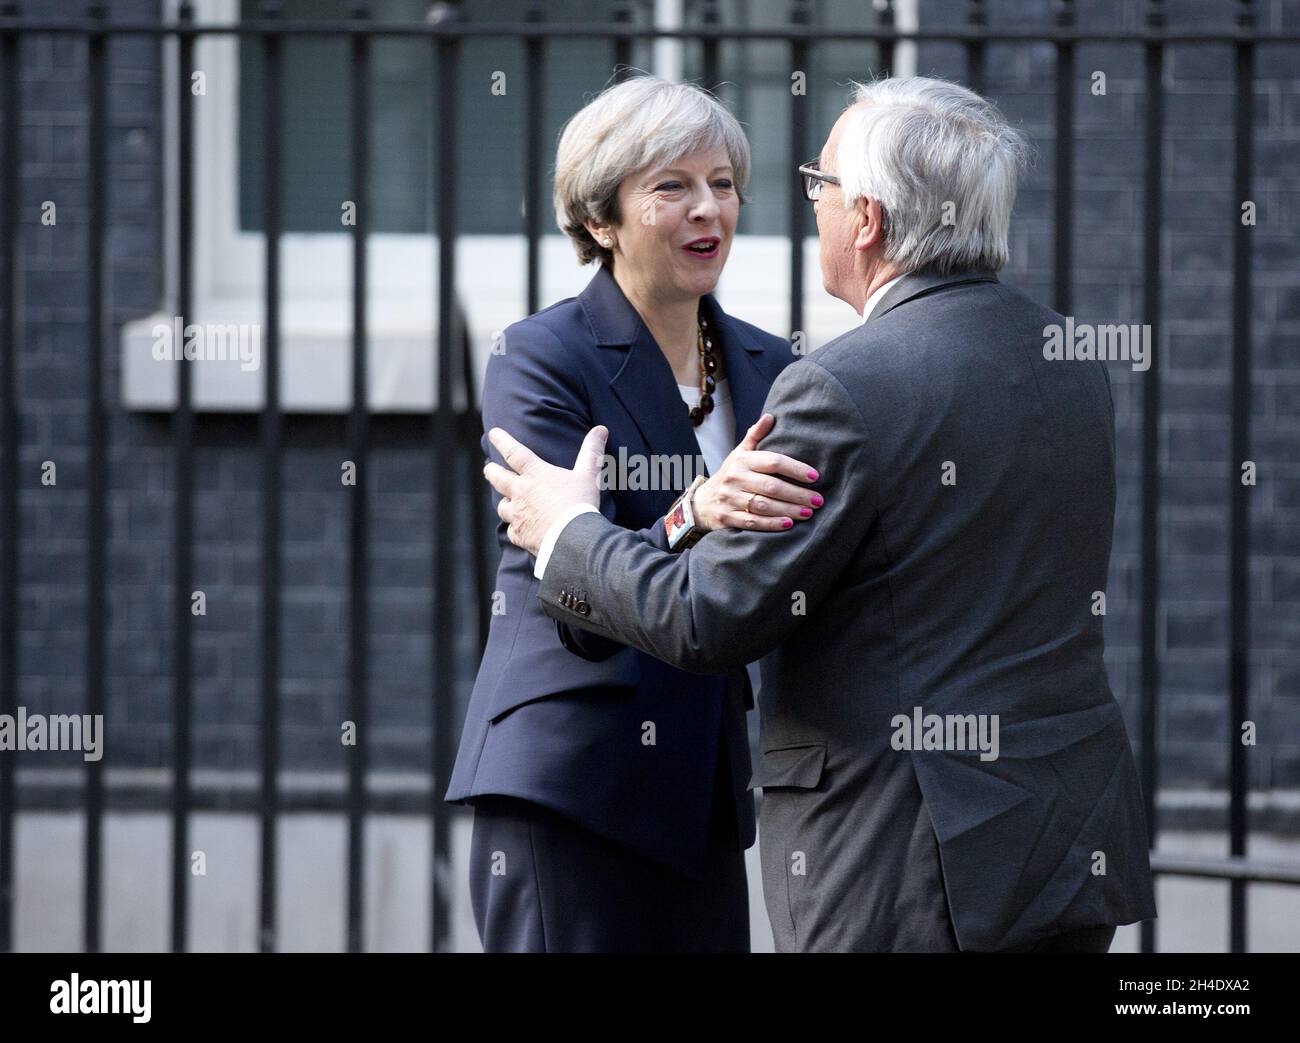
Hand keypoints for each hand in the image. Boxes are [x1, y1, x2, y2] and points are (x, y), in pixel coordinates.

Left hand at [483, 425, 606, 555]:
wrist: (572, 538)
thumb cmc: (579, 504)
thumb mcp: (589, 474)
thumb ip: (592, 451)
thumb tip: (601, 429)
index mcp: (535, 475)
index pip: (514, 452)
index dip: (502, 440)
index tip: (493, 433)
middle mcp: (521, 493)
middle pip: (498, 478)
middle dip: (491, 471)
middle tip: (488, 468)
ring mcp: (518, 515)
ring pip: (502, 506)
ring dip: (504, 502)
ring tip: (506, 501)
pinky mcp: (520, 534)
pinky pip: (512, 530)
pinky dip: (515, 528)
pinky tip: (519, 529)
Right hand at [692, 413, 823, 531]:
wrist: (702, 501)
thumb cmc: (730, 474)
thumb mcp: (740, 453)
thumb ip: (755, 436)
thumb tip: (770, 416)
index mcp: (742, 460)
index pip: (773, 462)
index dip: (795, 469)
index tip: (815, 476)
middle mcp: (735, 478)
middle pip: (771, 486)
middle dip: (797, 494)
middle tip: (818, 500)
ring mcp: (730, 498)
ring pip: (764, 505)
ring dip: (789, 510)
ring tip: (809, 512)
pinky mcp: (728, 518)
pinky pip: (753, 522)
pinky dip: (772, 524)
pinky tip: (789, 524)